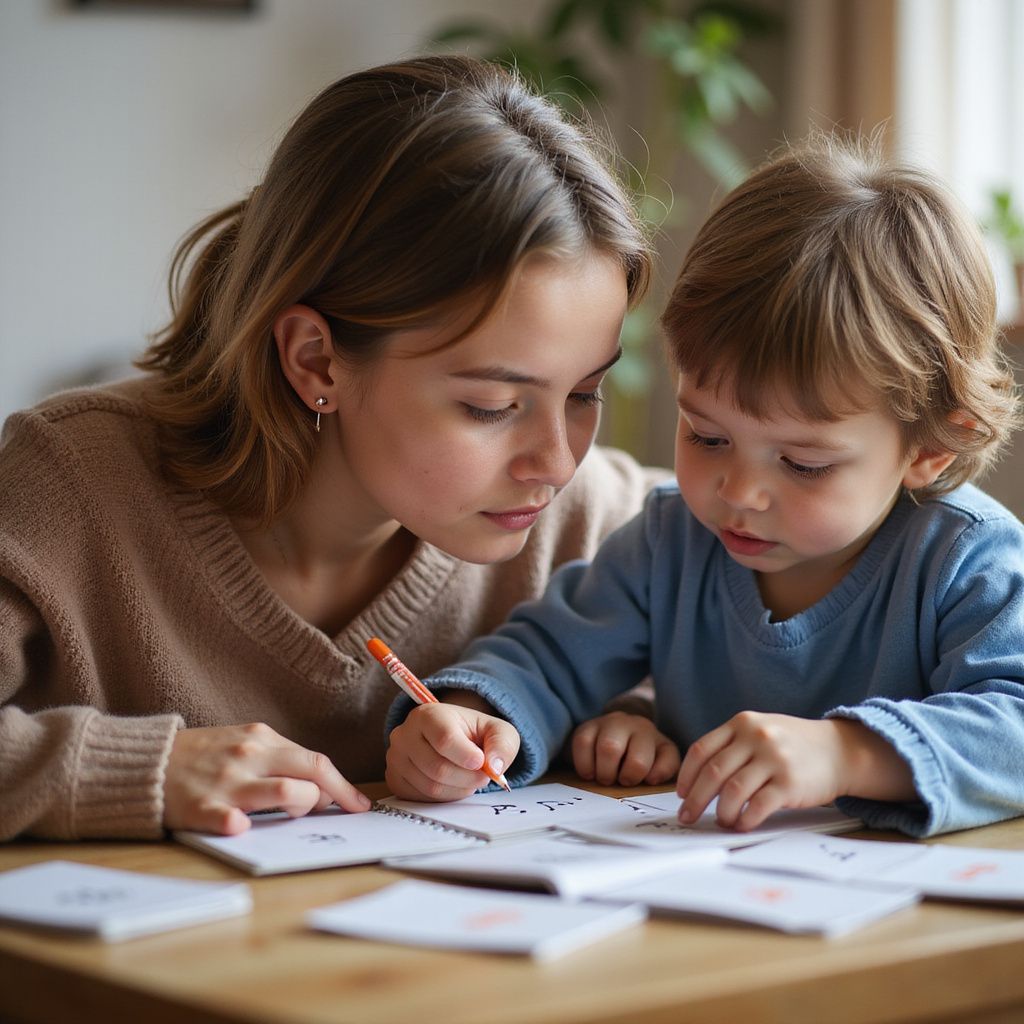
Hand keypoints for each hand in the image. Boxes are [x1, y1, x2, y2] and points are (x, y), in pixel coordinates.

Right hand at [163, 723, 371, 833]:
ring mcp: (227, 782)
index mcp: (261, 738)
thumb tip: (319, 786)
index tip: (358, 804)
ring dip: (302, 808)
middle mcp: (249, 756)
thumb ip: (277, 759)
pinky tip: (247, 828)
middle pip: (311, 772)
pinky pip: (230, 819)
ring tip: (293, 817)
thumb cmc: (202, 756)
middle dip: (333, 797)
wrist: (146, 763)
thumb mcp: (243, 743)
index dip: (342, 785)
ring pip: (286, 793)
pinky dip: (244, 826)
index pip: (316, 761)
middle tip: (338, 813)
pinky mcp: (202, 808)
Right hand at [385, 702, 519, 801]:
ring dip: (458, 790)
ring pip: (431, 787)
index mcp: (428, 714)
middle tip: (483, 776)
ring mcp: (395, 758)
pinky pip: (421, 799)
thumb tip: (495, 768)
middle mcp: (405, 734)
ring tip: (469, 779)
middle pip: (438, 768)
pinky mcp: (394, 779)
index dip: (466, 756)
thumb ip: (502, 744)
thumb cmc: (472, 733)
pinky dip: (444, 798)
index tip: (481, 763)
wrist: (449, 737)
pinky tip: (453, 785)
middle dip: (468, 778)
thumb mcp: (496, 730)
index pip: (444, 739)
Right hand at [570, 712, 680, 785]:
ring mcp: (611, 723)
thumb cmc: (637, 758)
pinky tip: (589, 772)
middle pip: (636, 759)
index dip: (654, 777)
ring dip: (604, 772)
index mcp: (659, 739)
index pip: (666, 759)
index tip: (645, 781)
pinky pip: (583, 744)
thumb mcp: (658, 764)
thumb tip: (652, 778)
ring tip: (603, 778)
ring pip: (609, 748)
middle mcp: (637, 725)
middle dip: (627, 778)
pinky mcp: (587, 726)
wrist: (613, 735)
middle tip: (619, 781)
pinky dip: (584, 765)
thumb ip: (664, 771)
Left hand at [676, 712, 914, 830]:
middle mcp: (756, 737)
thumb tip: (696, 781)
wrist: (839, 749)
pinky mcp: (790, 783)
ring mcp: (774, 759)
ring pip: (733, 791)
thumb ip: (732, 745)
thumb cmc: (791, 745)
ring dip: (721, 812)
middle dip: (696, 799)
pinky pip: (758, 806)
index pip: (701, 750)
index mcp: (742, 723)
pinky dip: (745, 819)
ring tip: (721, 821)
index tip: (681, 794)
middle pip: (713, 772)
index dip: (686, 775)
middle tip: (687, 817)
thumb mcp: (760, 731)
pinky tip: (742, 825)